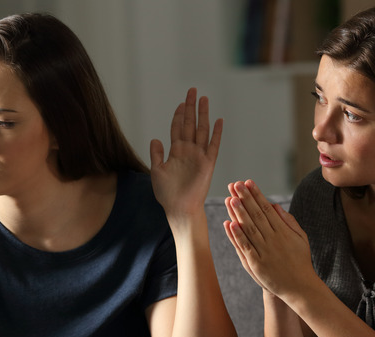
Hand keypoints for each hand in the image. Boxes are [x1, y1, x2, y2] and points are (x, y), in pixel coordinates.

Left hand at [150, 88, 222, 220]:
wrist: (179, 208)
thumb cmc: (167, 193)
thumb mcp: (156, 171)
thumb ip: (156, 154)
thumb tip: (155, 139)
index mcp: (175, 151)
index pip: (177, 128)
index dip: (179, 115)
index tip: (181, 103)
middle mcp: (188, 150)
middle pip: (190, 124)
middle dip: (191, 107)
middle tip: (192, 91)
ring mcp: (199, 156)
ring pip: (202, 130)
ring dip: (203, 115)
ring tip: (204, 99)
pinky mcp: (208, 163)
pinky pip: (213, 146)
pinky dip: (216, 133)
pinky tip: (218, 121)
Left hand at [223, 180, 317, 299]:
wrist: (300, 288)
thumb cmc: (300, 261)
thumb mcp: (300, 238)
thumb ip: (288, 221)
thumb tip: (275, 205)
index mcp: (283, 231)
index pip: (267, 208)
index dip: (257, 195)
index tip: (248, 182)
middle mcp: (274, 239)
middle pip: (257, 215)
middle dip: (245, 199)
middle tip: (235, 184)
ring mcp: (265, 252)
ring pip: (250, 229)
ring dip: (239, 213)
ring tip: (230, 199)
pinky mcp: (257, 264)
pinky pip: (246, 247)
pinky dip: (237, 236)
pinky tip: (230, 224)